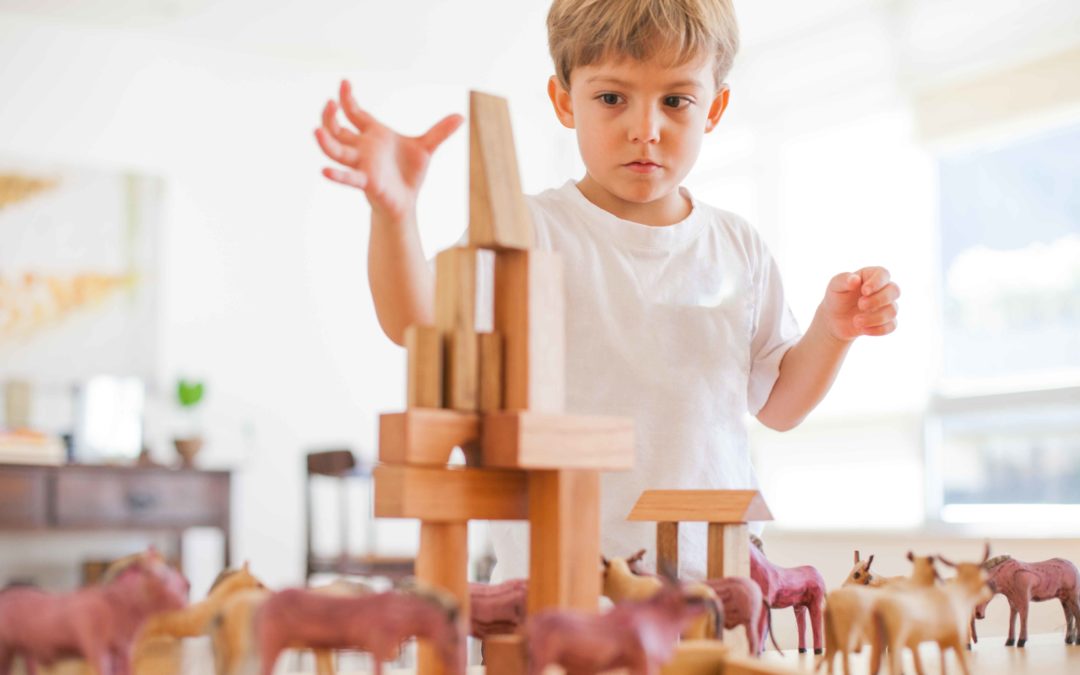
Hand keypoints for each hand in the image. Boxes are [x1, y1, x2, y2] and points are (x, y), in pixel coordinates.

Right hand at [314, 80, 463, 221]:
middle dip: (331, 116)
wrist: (407, 201)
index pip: (354, 112)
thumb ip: (440, 132)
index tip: (343, 83)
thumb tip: (461, 116)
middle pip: (337, 129)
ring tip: (316, 130)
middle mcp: (362, 147)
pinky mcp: (366, 182)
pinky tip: (324, 172)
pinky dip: (337, 176)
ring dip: (326, 141)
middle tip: (330, 103)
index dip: (347, 98)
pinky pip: (348, 178)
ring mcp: (361, 164)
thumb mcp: (426, 148)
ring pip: (337, 151)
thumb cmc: (409, 174)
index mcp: (373, 134)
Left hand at [819, 267, 899, 341]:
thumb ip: (843, 280)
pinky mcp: (887, 321)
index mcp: (871, 276)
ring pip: (893, 310)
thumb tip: (855, 279)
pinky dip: (878, 329)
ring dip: (875, 318)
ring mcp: (887, 305)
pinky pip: (892, 326)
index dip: (877, 282)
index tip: (864, 291)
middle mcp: (883, 289)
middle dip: (878, 300)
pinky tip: (863, 330)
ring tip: (856, 321)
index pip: (883, 273)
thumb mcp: (835, 286)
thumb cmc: (836, 297)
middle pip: (895, 290)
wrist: (834, 319)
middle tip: (860, 305)